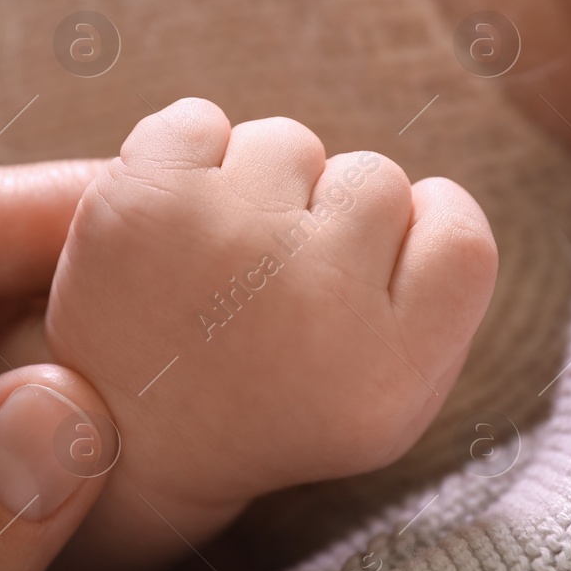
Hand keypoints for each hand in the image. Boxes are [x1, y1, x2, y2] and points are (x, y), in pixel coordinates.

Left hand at [0, 99, 496, 570]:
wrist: (108, 450)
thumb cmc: (265, 406)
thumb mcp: (379, 399)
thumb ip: (428, 305)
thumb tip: (433, 199)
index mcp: (387, 383)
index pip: (462, 233)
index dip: (418, 240)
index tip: (363, 282)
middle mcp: (316, 311)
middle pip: (377, 178)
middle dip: (330, 216)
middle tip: (268, 296)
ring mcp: (224, 245)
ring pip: (287, 142)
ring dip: (256, 185)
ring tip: (212, 267)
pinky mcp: (137, 203)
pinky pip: (199, 120)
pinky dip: (182, 159)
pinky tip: (162, 234)